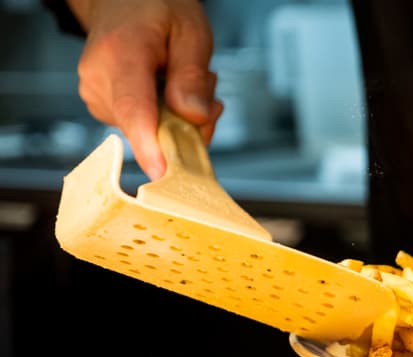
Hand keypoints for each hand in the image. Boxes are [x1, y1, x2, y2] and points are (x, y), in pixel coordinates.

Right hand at [70, 0, 220, 178]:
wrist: (122, 0)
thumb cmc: (155, 8)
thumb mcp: (191, 31)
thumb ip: (192, 77)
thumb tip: (194, 117)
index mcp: (121, 54)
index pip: (135, 109)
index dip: (149, 146)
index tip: (162, 172)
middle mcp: (98, 78)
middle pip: (151, 127)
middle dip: (189, 118)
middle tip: (205, 85)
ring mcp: (95, 94)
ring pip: (151, 130)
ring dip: (179, 114)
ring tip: (181, 76)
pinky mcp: (101, 106)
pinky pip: (143, 125)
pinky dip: (165, 114)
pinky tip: (169, 88)